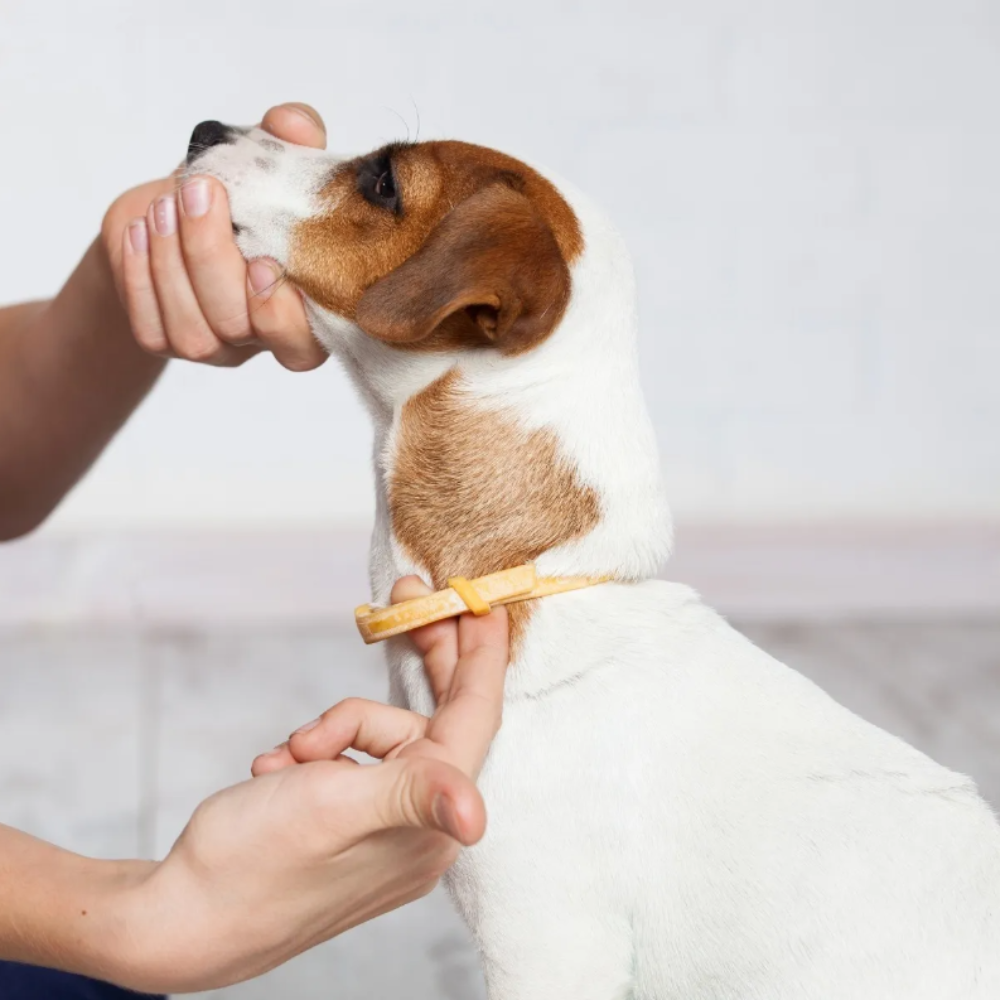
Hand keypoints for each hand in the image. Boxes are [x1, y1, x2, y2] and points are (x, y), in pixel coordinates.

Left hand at [100, 102, 327, 370]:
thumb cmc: (239, 195)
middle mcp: (262, 341)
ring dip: (172, 264)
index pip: (303, 347)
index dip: (281, 316)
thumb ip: (291, 139)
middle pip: (238, 328)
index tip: (262, 260)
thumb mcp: (269, 158)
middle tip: (199, 192)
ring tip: (163, 205)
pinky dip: (140, 276)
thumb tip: (296, 125)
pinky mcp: (166, 341)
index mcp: (305, 312)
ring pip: (193, 333)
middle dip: (211, 259)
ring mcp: (215, 349)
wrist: (175, 212)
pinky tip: (138, 231)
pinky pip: (150, 327)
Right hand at [112, 577, 508, 993]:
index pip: (474, 718)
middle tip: (408, 593)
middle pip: (434, 716)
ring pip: (376, 734)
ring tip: (289, 756)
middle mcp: (417, 824)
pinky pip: (347, 758)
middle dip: (420, 655)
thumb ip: (411, 794)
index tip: (483, 599)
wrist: (179, 916)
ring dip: (331, 728)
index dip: (482, 655)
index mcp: (429, 821)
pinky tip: (273, 774)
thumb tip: (476, 820)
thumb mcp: (334, 810)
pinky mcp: (349, 820)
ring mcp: (383, 824)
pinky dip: (312, 752)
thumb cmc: (252, 865)